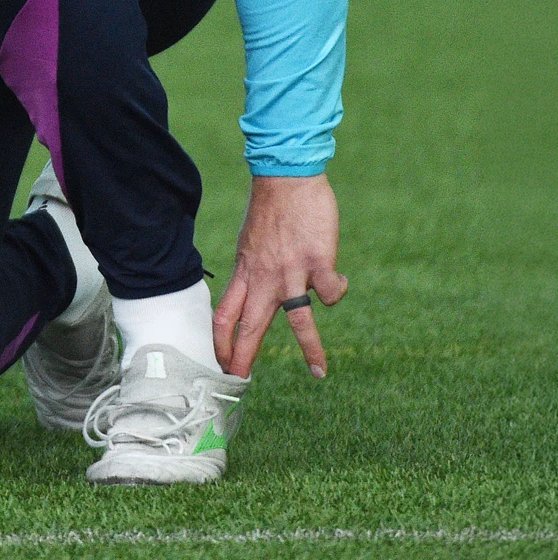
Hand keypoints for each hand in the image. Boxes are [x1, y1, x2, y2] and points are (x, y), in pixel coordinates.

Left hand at [213, 173, 346, 378]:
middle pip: (251, 326)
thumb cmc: (271, 210)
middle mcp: (265, 277)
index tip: (220, 363)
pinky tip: (339, 278)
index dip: (221, 342)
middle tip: (239, 382)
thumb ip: (253, 270)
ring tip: (318, 372)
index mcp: (246, 272)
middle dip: (244, 358)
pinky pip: (331, 292)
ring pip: (298, 321)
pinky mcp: (318, 261)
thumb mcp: (250, 244)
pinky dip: (338, 290)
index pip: (225, 315)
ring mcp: (292, 271)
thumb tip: (256, 293)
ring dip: (309, 349)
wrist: (286, 178)